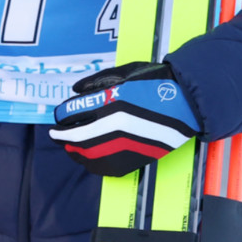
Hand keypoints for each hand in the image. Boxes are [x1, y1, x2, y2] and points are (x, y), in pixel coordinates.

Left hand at [50, 61, 200, 176]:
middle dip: (62, 136)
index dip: (61, 116)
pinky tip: (87, 159)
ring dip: (74, 152)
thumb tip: (74, 91)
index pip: (72, 113)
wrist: (187, 101)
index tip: (59, 118)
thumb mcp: (123, 73)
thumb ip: (95, 82)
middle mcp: (114, 125)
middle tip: (55, 135)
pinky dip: (92, 165)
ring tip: (69, 147)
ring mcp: (125, 144)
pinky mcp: (136, 158)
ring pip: (88, 155)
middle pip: (76, 136)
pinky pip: (107, 168)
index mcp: (108, 102)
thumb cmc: (155, 82)